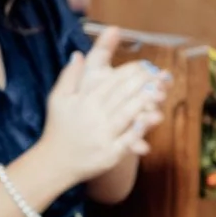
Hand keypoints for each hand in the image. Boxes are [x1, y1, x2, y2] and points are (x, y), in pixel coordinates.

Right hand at [33, 27, 167, 186]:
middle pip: (121, 94)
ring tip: (160, 93)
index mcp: (82, 100)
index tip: (146, 64)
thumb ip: (69, 76)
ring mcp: (101, 135)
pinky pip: (127, 140)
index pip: (110, 80)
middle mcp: (92, 116)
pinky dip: (139, 130)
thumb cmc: (59, 128)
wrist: (55, 162)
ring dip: (145, 102)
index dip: (130, 71)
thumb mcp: (58, 99)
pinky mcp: (109, 153)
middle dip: (143, 82)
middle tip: (160, 75)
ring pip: (126, 114)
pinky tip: (151, 120)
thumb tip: (78, 54)